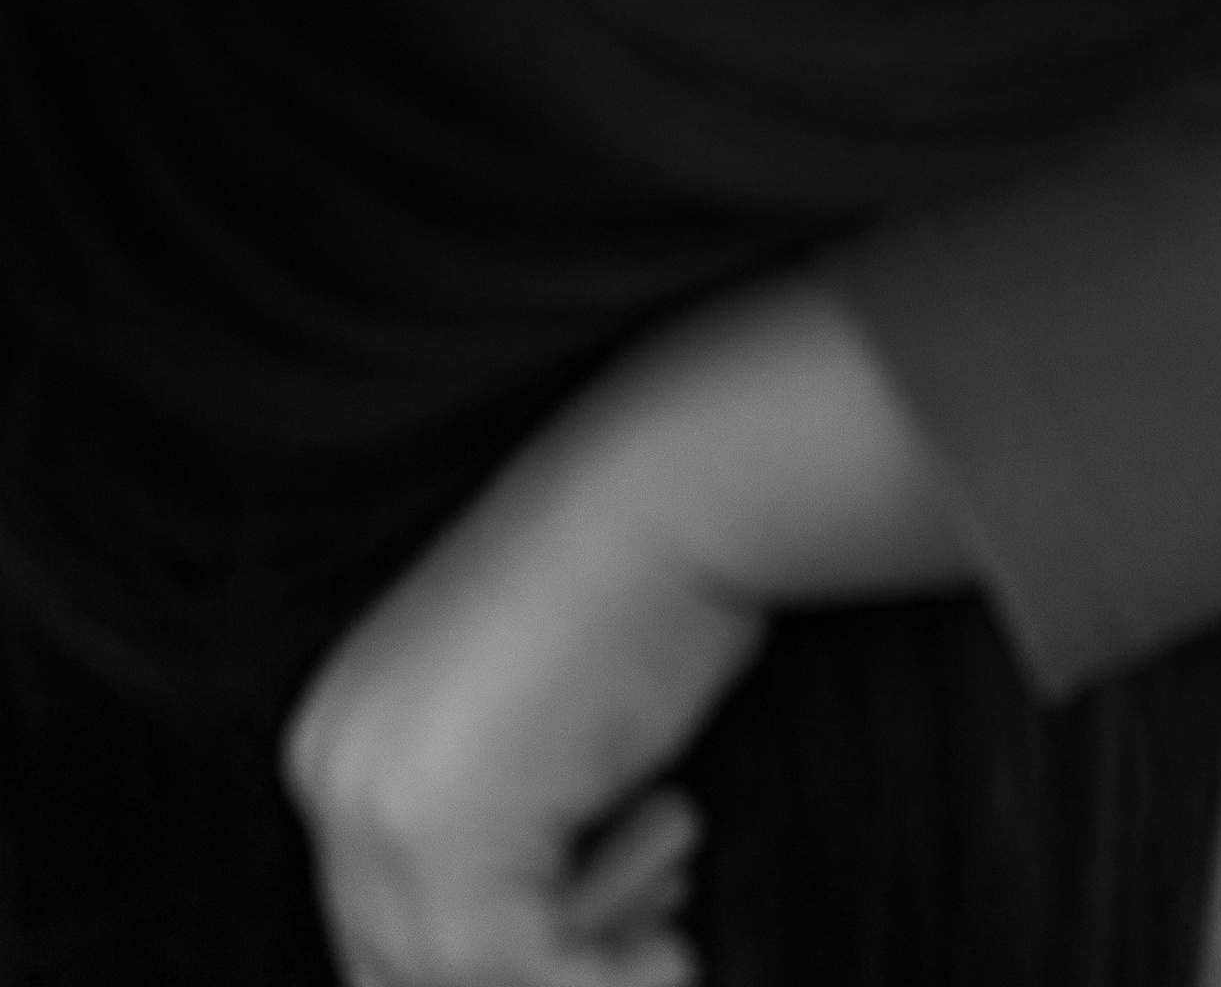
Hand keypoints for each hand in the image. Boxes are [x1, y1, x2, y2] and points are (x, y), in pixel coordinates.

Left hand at [286, 408, 759, 986]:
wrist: (675, 493)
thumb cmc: (642, 586)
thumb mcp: (537, 726)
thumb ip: (500, 823)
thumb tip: (535, 945)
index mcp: (343, 739)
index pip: (387, 917)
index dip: (512, 943)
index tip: (617, 932)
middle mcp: (334, 769)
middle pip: (403, 960)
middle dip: (538, 961)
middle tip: (652, 935)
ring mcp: (376, 798)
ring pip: (454, 975)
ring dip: (581, 970)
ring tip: (668, 923)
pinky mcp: (440, 826)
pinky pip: (509, 971)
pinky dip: (604, 981)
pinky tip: (674, 947)